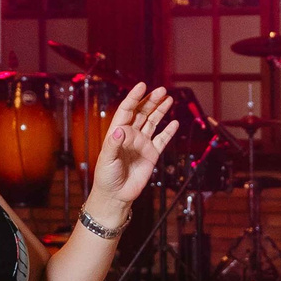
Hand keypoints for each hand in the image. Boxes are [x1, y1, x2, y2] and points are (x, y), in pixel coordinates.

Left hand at [89, 84, 177, 205]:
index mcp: (118, 132)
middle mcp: (131, 135)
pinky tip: (175, 123)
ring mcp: (142, 144)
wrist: (116, 195)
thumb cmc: (106, 176)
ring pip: (153, 122)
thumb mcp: (106, 159)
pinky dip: (169, 131)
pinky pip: (162, 140)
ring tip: (169, 99)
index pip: (127, 110)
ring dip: (160, 110)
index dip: (134, 97)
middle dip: (151, 100)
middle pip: (142, 113)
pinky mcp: (152, 154)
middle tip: (162, 90)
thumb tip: (120, 131)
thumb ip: (114, 144)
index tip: (142, 86)